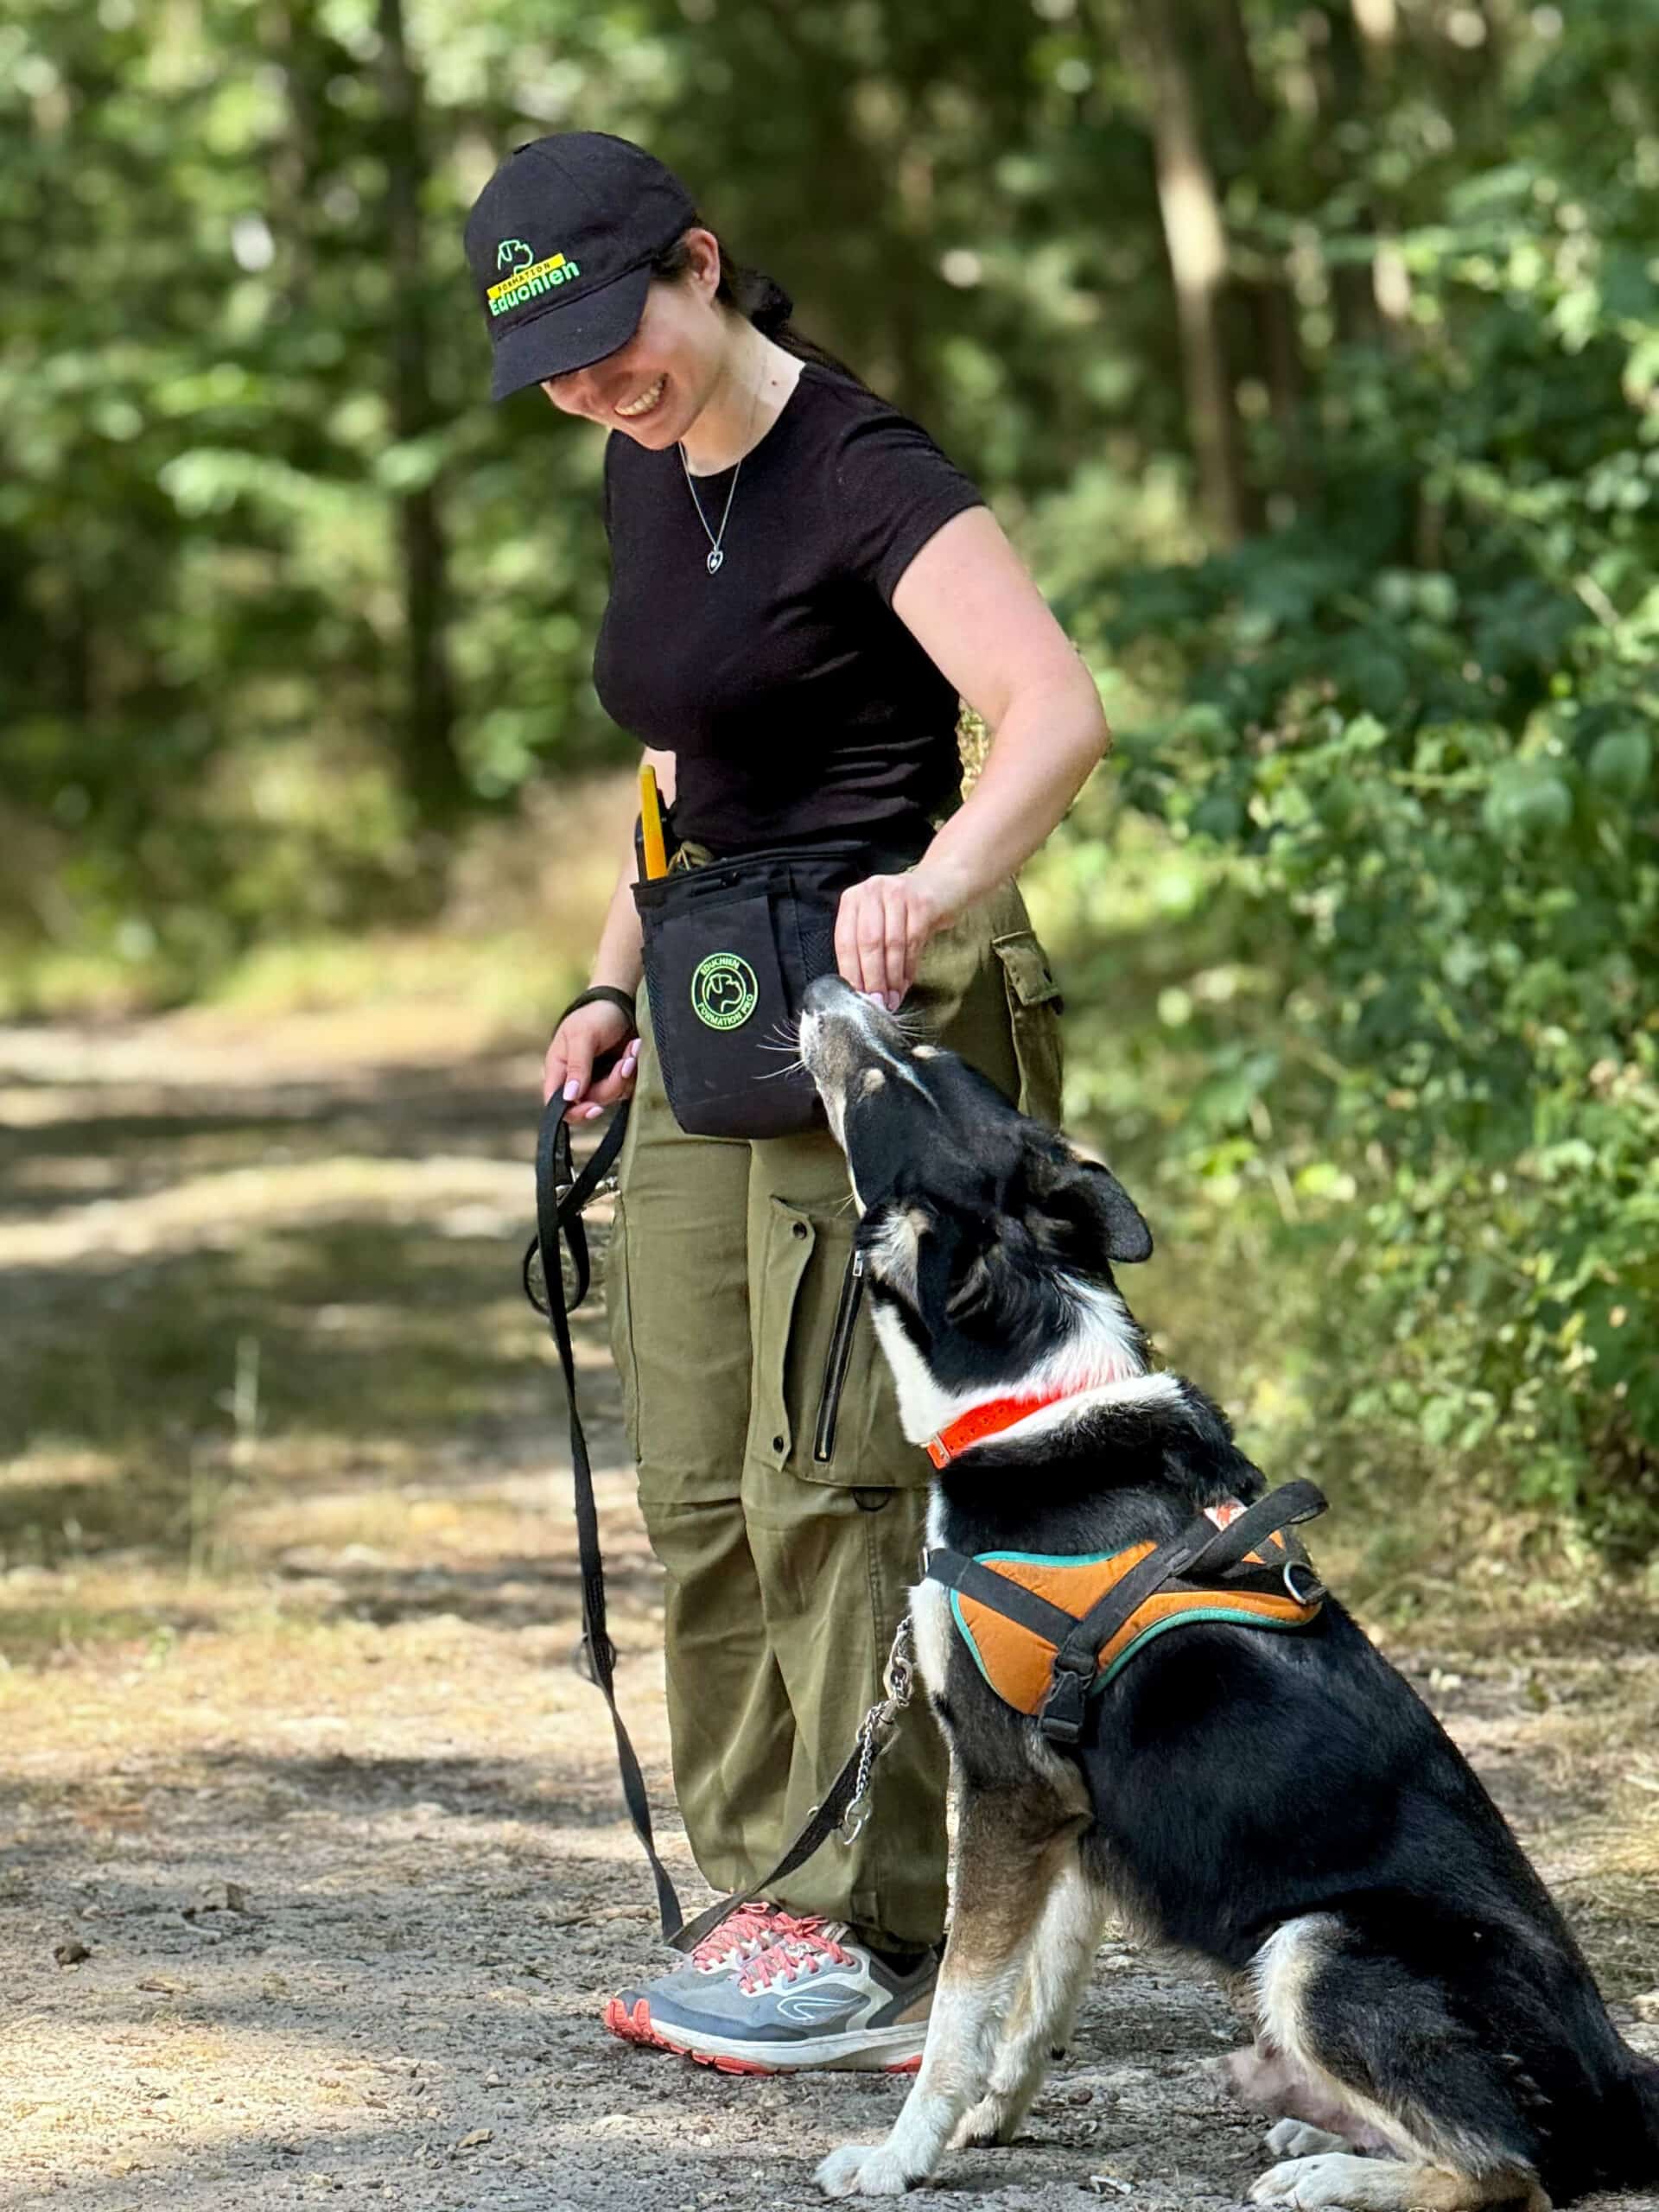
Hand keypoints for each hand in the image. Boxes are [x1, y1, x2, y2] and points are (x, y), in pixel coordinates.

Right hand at [543, 1000, 638, 1117]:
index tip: (595, 1108)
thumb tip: (569, 1097)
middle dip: (611, 1084)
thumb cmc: (596, 1014)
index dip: (574, 1112)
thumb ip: (577, 1067)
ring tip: (631, 1050)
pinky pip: (625, 1088)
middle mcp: (576, 1079)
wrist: (622, 1001)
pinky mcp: (615, 1077)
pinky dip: (632, 1071)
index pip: (557, 1104)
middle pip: (590, 1102)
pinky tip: (634, 1050)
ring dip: (625, 1074)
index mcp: (559, 1069)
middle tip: (625, 1063)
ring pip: (611, 1096)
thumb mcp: (583, 1036)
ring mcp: (597, 1079)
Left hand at [834, 863, 962, 1008]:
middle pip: (867, 943)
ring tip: (893, 999)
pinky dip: (909, 968)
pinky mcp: (922, 903)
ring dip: (892, 977)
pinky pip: (913, 942)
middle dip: (872, 978)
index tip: (857, 998)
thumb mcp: (879, 923)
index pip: (845, 941)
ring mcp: (897, 894)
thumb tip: (861, 989)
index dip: (851, 973)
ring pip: (891, 944)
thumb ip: (865, 949)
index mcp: (853, 899)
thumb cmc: (905, 912)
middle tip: (877, 1003)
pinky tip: (906, 984)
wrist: (943, 886)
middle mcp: (871, 891)